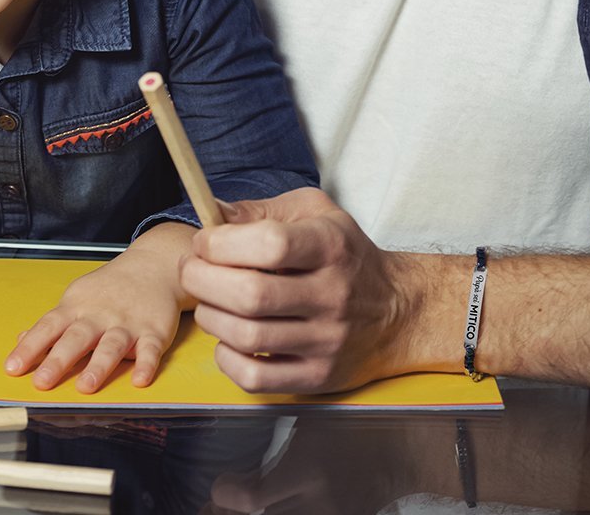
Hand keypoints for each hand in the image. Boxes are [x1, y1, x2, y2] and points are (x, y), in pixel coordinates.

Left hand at [4, 222, 194, 392]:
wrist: (153, 265)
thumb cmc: (109, 288)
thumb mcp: (77, 298)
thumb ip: (53, 323)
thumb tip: (22, 340)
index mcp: (77, 307)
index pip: (49, 327)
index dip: (30, 347)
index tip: (13, 367)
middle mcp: (100, 315)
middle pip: (77, 337)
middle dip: (59, 360)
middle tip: (42, 382)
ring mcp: (127, 323)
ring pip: (111, 345)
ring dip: (99, 365)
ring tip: (86, 386)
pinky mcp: (154, 331)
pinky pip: (150, 349)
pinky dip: (146, 364)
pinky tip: (140, 380)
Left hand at [179, 188, 420, 393]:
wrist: (398, 311)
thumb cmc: (344, 253)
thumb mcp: (314, 212)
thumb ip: (260, 210)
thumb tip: (212, 213)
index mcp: (330, 246)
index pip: (269, 244)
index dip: (222, 242)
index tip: (205, 241)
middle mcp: (332, 295)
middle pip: (250, 294)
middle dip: (202, 279)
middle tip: (191, 269)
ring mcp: (326, 341)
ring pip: (247, 336)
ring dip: (209, 315)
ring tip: (209, 300)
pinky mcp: (318, 377)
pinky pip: (255, 378)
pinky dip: (226, 358)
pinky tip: (228, 337)